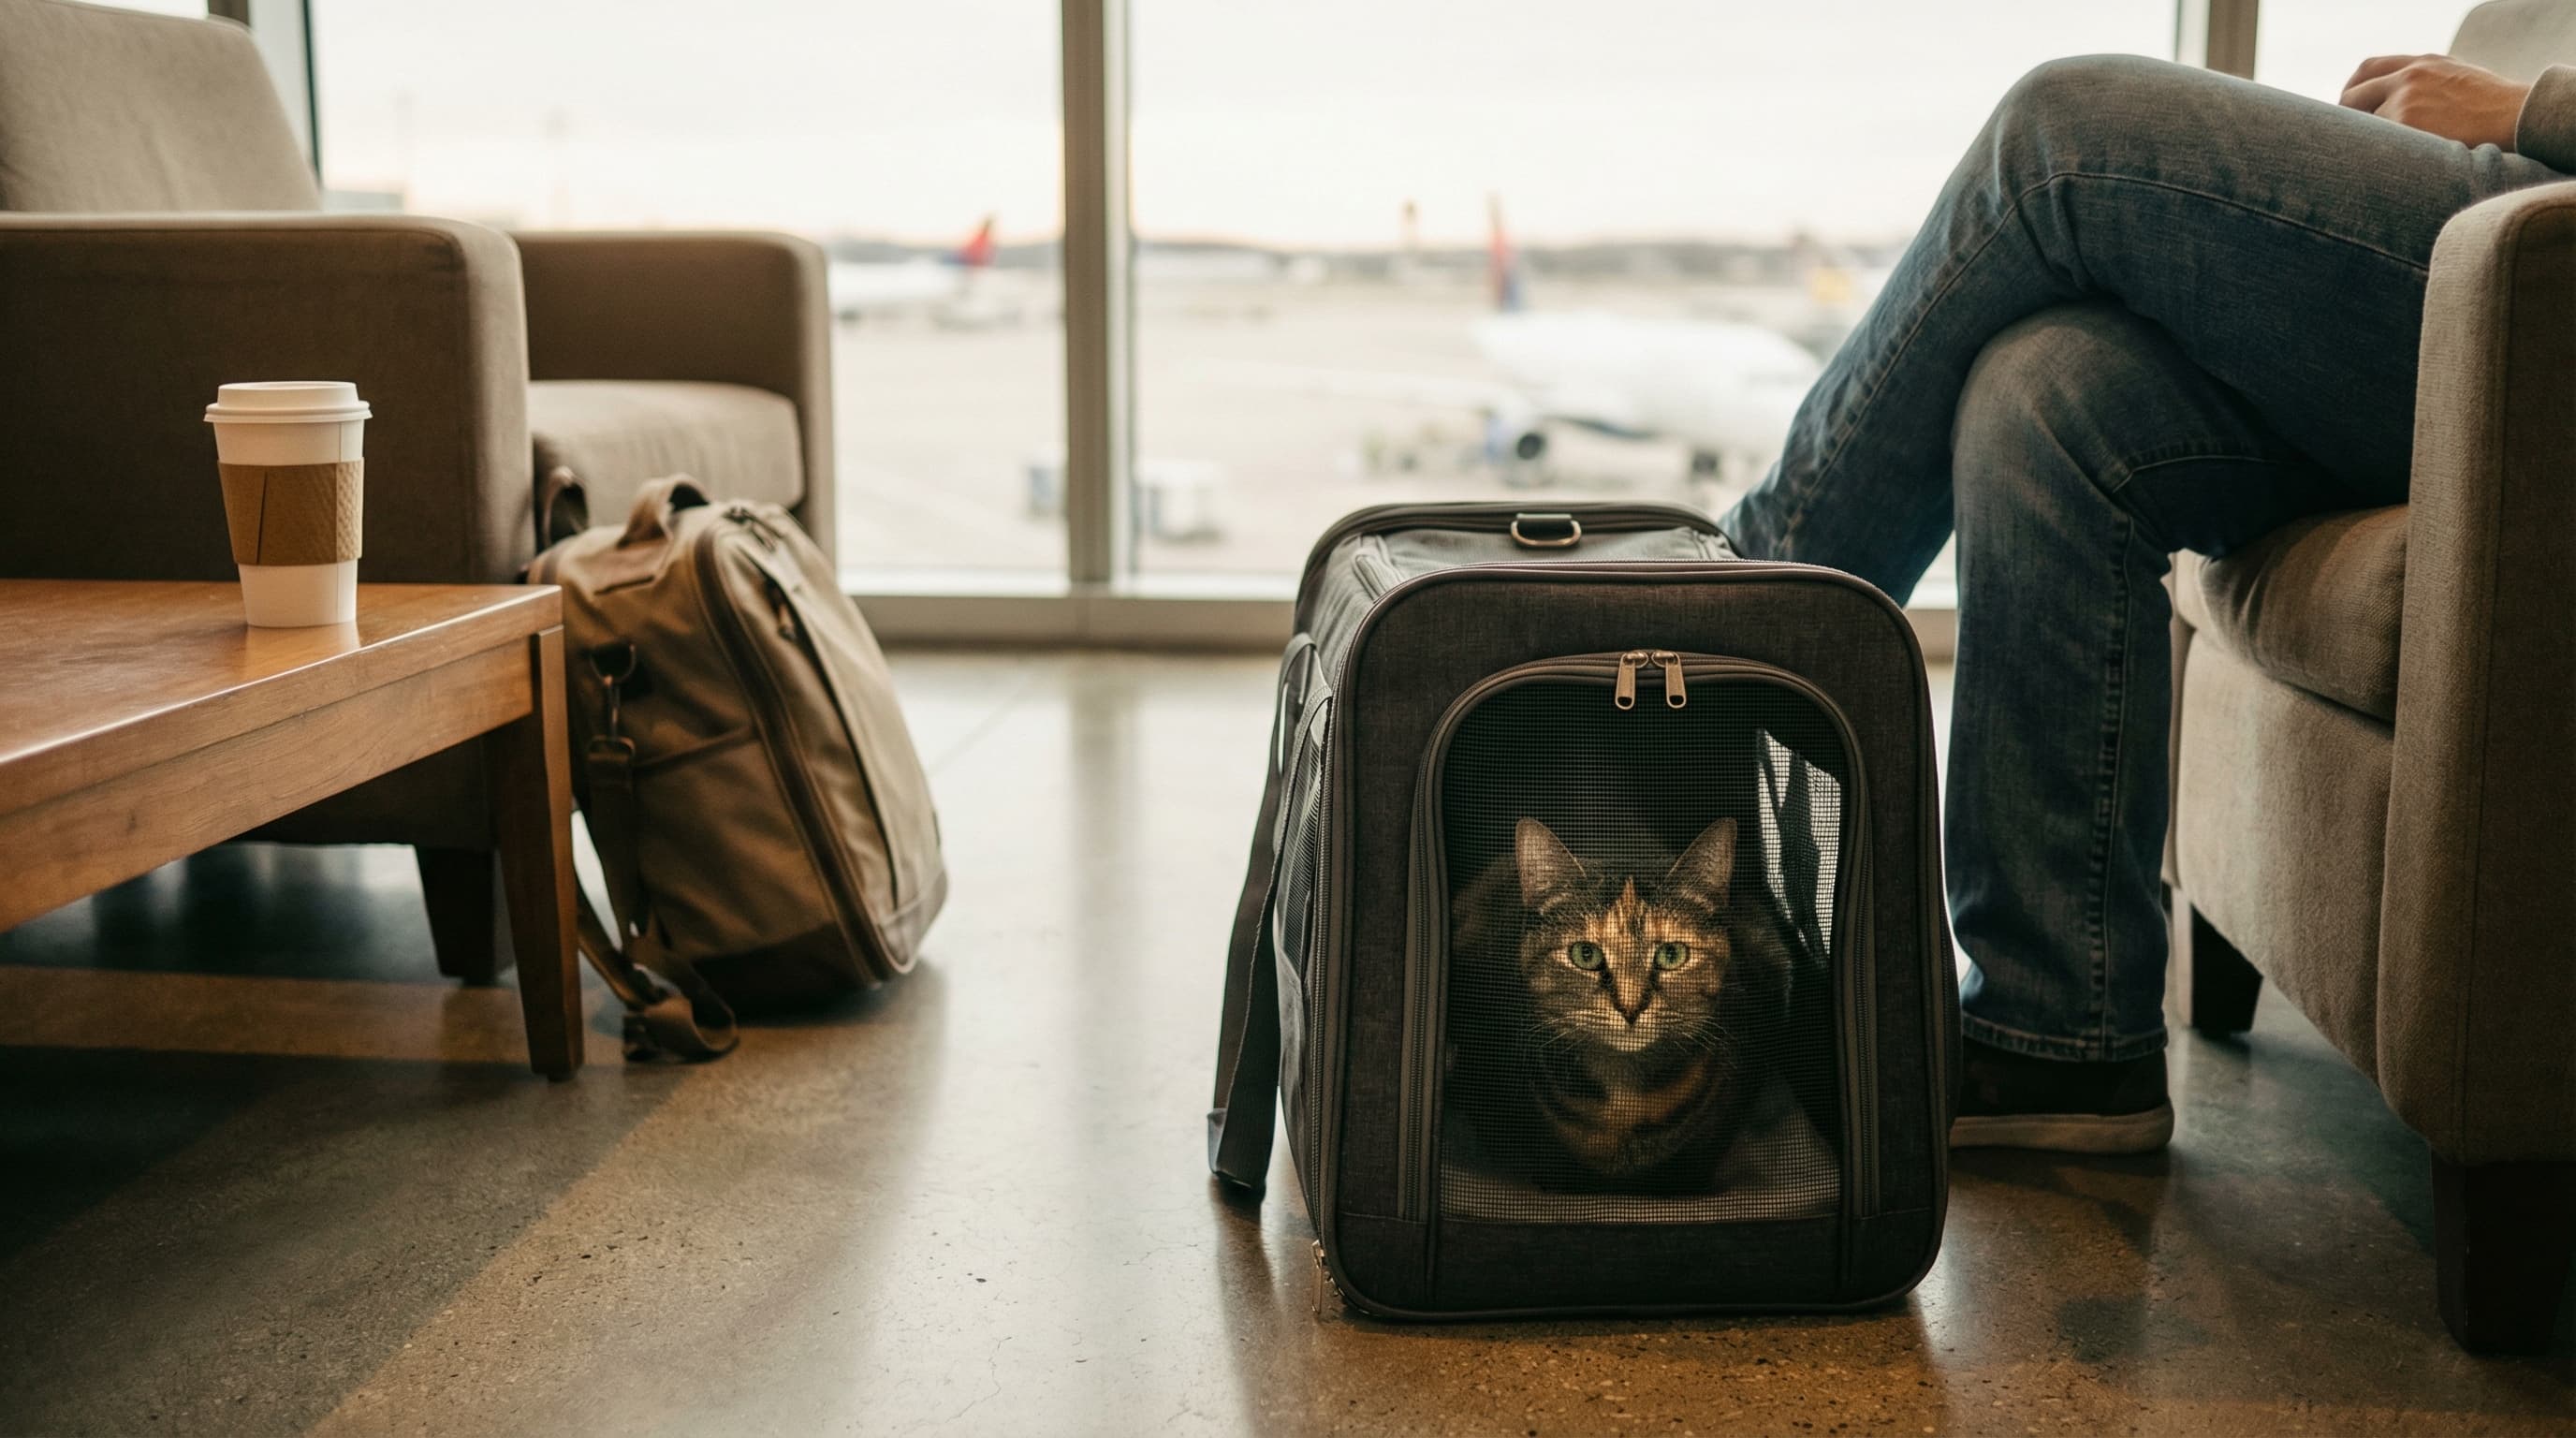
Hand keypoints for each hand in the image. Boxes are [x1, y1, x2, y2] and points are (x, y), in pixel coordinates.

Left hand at [2340, 54, 2529, 149]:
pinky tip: (2384, 166)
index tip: (2347, 109)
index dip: (2351, 91)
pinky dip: (2376, 155)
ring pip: (2363, 126)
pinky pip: (2376, 143)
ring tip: (2372, 159)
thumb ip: (2423, 81)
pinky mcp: (2406, 123)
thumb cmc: (2492, 105)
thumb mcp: (2456, 77)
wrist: (2516, 116)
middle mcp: (2408, 77)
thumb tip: (2392, 99)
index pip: (2367, 69)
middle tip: (2347, 142)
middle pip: (2353, 97)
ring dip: (2366, 144)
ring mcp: (2405, 99)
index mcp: (2421, 63)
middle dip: (2345, 121)